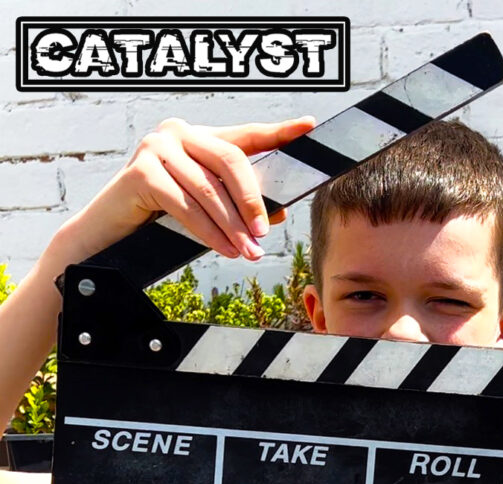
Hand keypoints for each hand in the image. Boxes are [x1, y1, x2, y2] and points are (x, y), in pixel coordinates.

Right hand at [60, 115, 315, 261]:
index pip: (244, 134)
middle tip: (265, 233)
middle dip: (252, 201)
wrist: (109, 233)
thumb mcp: (203, 208)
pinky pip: (186, 205)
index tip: (308, 127)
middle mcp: (177, 132)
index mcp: (197, 136)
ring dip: (232, 226)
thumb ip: (235, 204)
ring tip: (249, 252)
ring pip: (209, 190)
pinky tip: (224, 249)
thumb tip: (278, 211)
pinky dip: (208, 232)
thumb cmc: (158, 219)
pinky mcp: (142, 171)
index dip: (277, 131)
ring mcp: (157, 147)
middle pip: (230, 160)